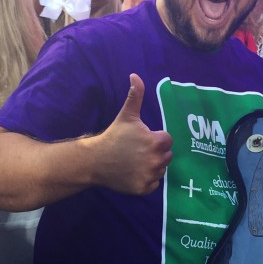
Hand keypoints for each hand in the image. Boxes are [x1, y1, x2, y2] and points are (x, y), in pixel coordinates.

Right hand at [92, 74, 172, 194]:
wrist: (95, 160)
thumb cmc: (113, 136)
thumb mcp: (126, 115)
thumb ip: (135, 95)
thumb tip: (135, 75)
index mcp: (156, 141)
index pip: (168, 140)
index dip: (156, 138)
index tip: (142, 139)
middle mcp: (156, 160)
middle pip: (167, 156)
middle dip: (156, 152)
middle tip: (138, 150)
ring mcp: (149, 176)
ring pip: (161, 170)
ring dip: (153, 166)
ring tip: (136, 161)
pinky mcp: (143, 188)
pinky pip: (154, 184)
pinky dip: (147, 180)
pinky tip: (134, 172)